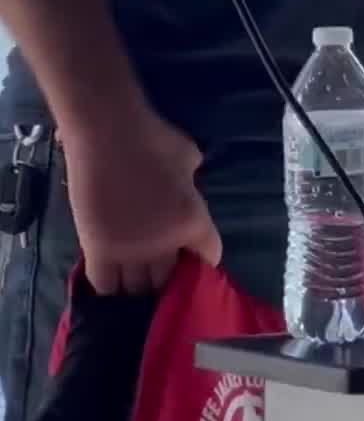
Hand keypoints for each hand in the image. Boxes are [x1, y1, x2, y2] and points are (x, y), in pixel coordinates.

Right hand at [61, 109, 222, 294]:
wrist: (107, 132)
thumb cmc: (152, 137)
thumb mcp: (189, 156)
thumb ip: (192, 182)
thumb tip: (187, 190)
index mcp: (193, 221)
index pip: (209, 257)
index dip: (203, 255)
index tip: (194, 251)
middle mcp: (163, 245)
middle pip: (169, 279)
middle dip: (169, 273)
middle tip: (161, 262)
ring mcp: (129, 252)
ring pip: (137, 288)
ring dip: (139, 281)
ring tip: (136, 271)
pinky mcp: (97, 250)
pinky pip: (104, 285)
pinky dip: (110, 284)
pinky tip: (112, 273)